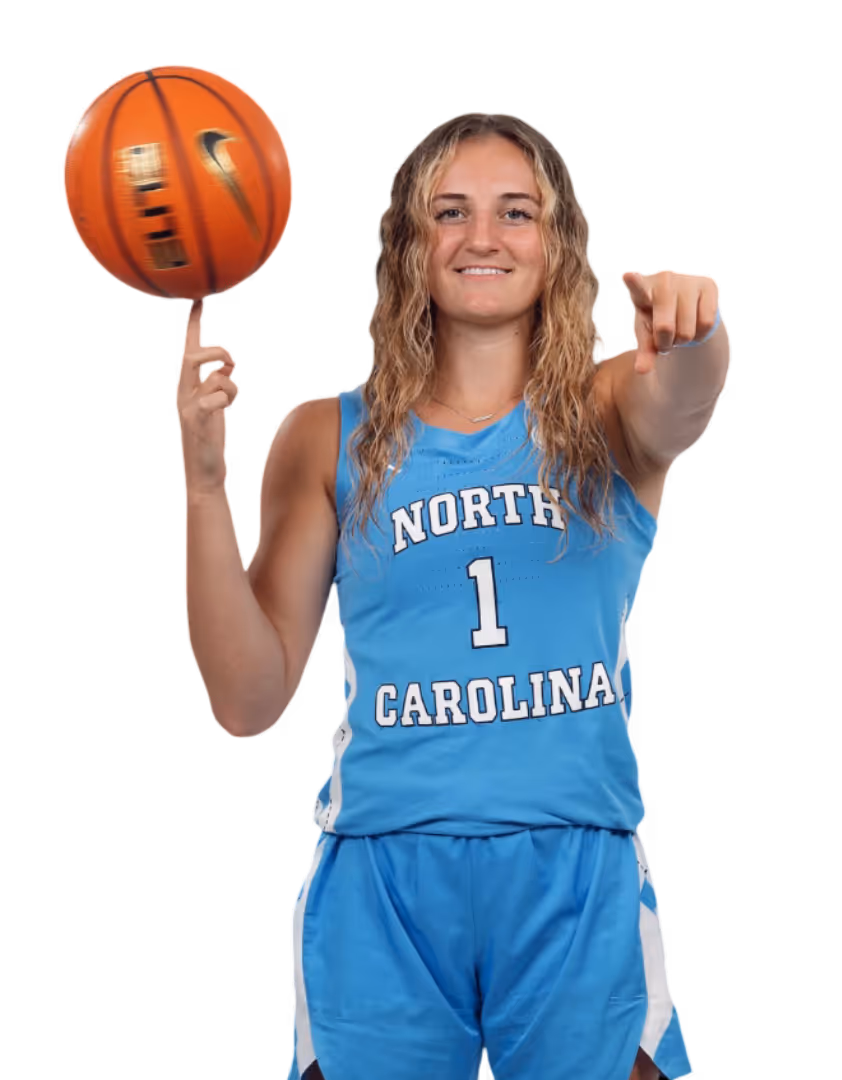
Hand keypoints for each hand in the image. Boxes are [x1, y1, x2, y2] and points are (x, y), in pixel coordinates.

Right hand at [175, 298, 239, 494]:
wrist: (203, 474)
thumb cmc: (210, 439)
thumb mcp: (218, 406)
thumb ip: (221, 383)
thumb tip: (229, 367)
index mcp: (188, 386)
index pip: (189, 348)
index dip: (194, 323)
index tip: (198, 299)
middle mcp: (184, 392)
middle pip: (191, 356)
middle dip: (216, 351)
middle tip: (233, 362)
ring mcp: (187, 407)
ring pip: (211, 377)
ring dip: (230, 384)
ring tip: (232, 400)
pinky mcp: (195, 423)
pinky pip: (210, 400)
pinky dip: (225, 399)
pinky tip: (225, 411)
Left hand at [620, 268, 720, 374]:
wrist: (686, 305)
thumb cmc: (657, 319)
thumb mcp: (647, 335)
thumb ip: (644, 352)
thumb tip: (642, 370)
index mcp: (642, 292)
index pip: (637, 288)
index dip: (634, 282)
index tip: (627, 275)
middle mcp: (664, 279)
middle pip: (665, 328)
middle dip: (665, 343)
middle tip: (665, 339)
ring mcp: (687, 279)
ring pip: (687, 331)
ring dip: (683, 340)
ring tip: (679, 329)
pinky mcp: (708, 284)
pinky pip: (706, 324)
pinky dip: (700, 334)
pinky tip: (695, 324)